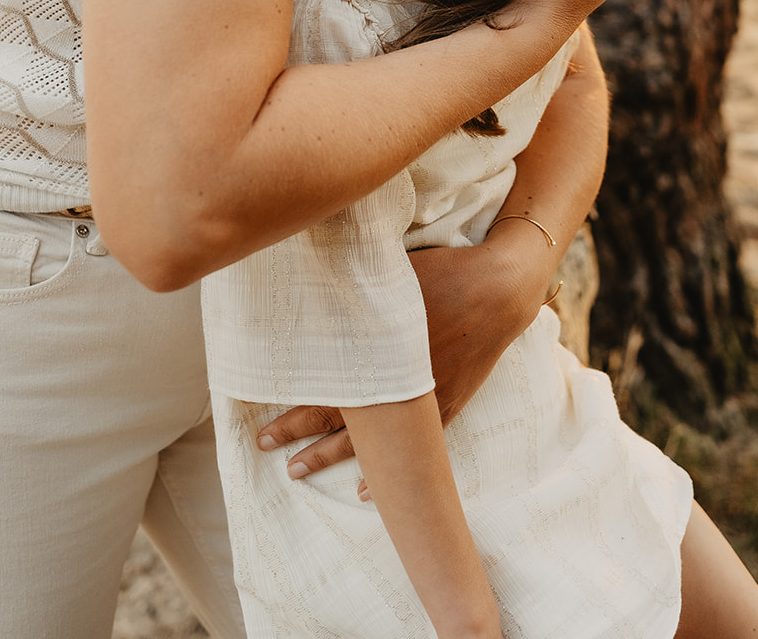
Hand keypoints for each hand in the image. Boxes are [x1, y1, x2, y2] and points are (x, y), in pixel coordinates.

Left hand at [256, 240, 549, 473]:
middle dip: (297, 431)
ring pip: (369, 438)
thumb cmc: (444, 270)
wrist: (499, 289)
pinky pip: (412, 446)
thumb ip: (353, 278)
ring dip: (330, 454)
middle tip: (266, 445)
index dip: (290, 405)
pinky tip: (366, 490)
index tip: (257, 418)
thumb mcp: (390, 267)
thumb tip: (312, 266)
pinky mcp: (448, 403)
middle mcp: (393, 380)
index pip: (323, 385)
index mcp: (376, 348)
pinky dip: (390, 468)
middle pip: (336, 413)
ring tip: (297, 470)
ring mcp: (422, 398)